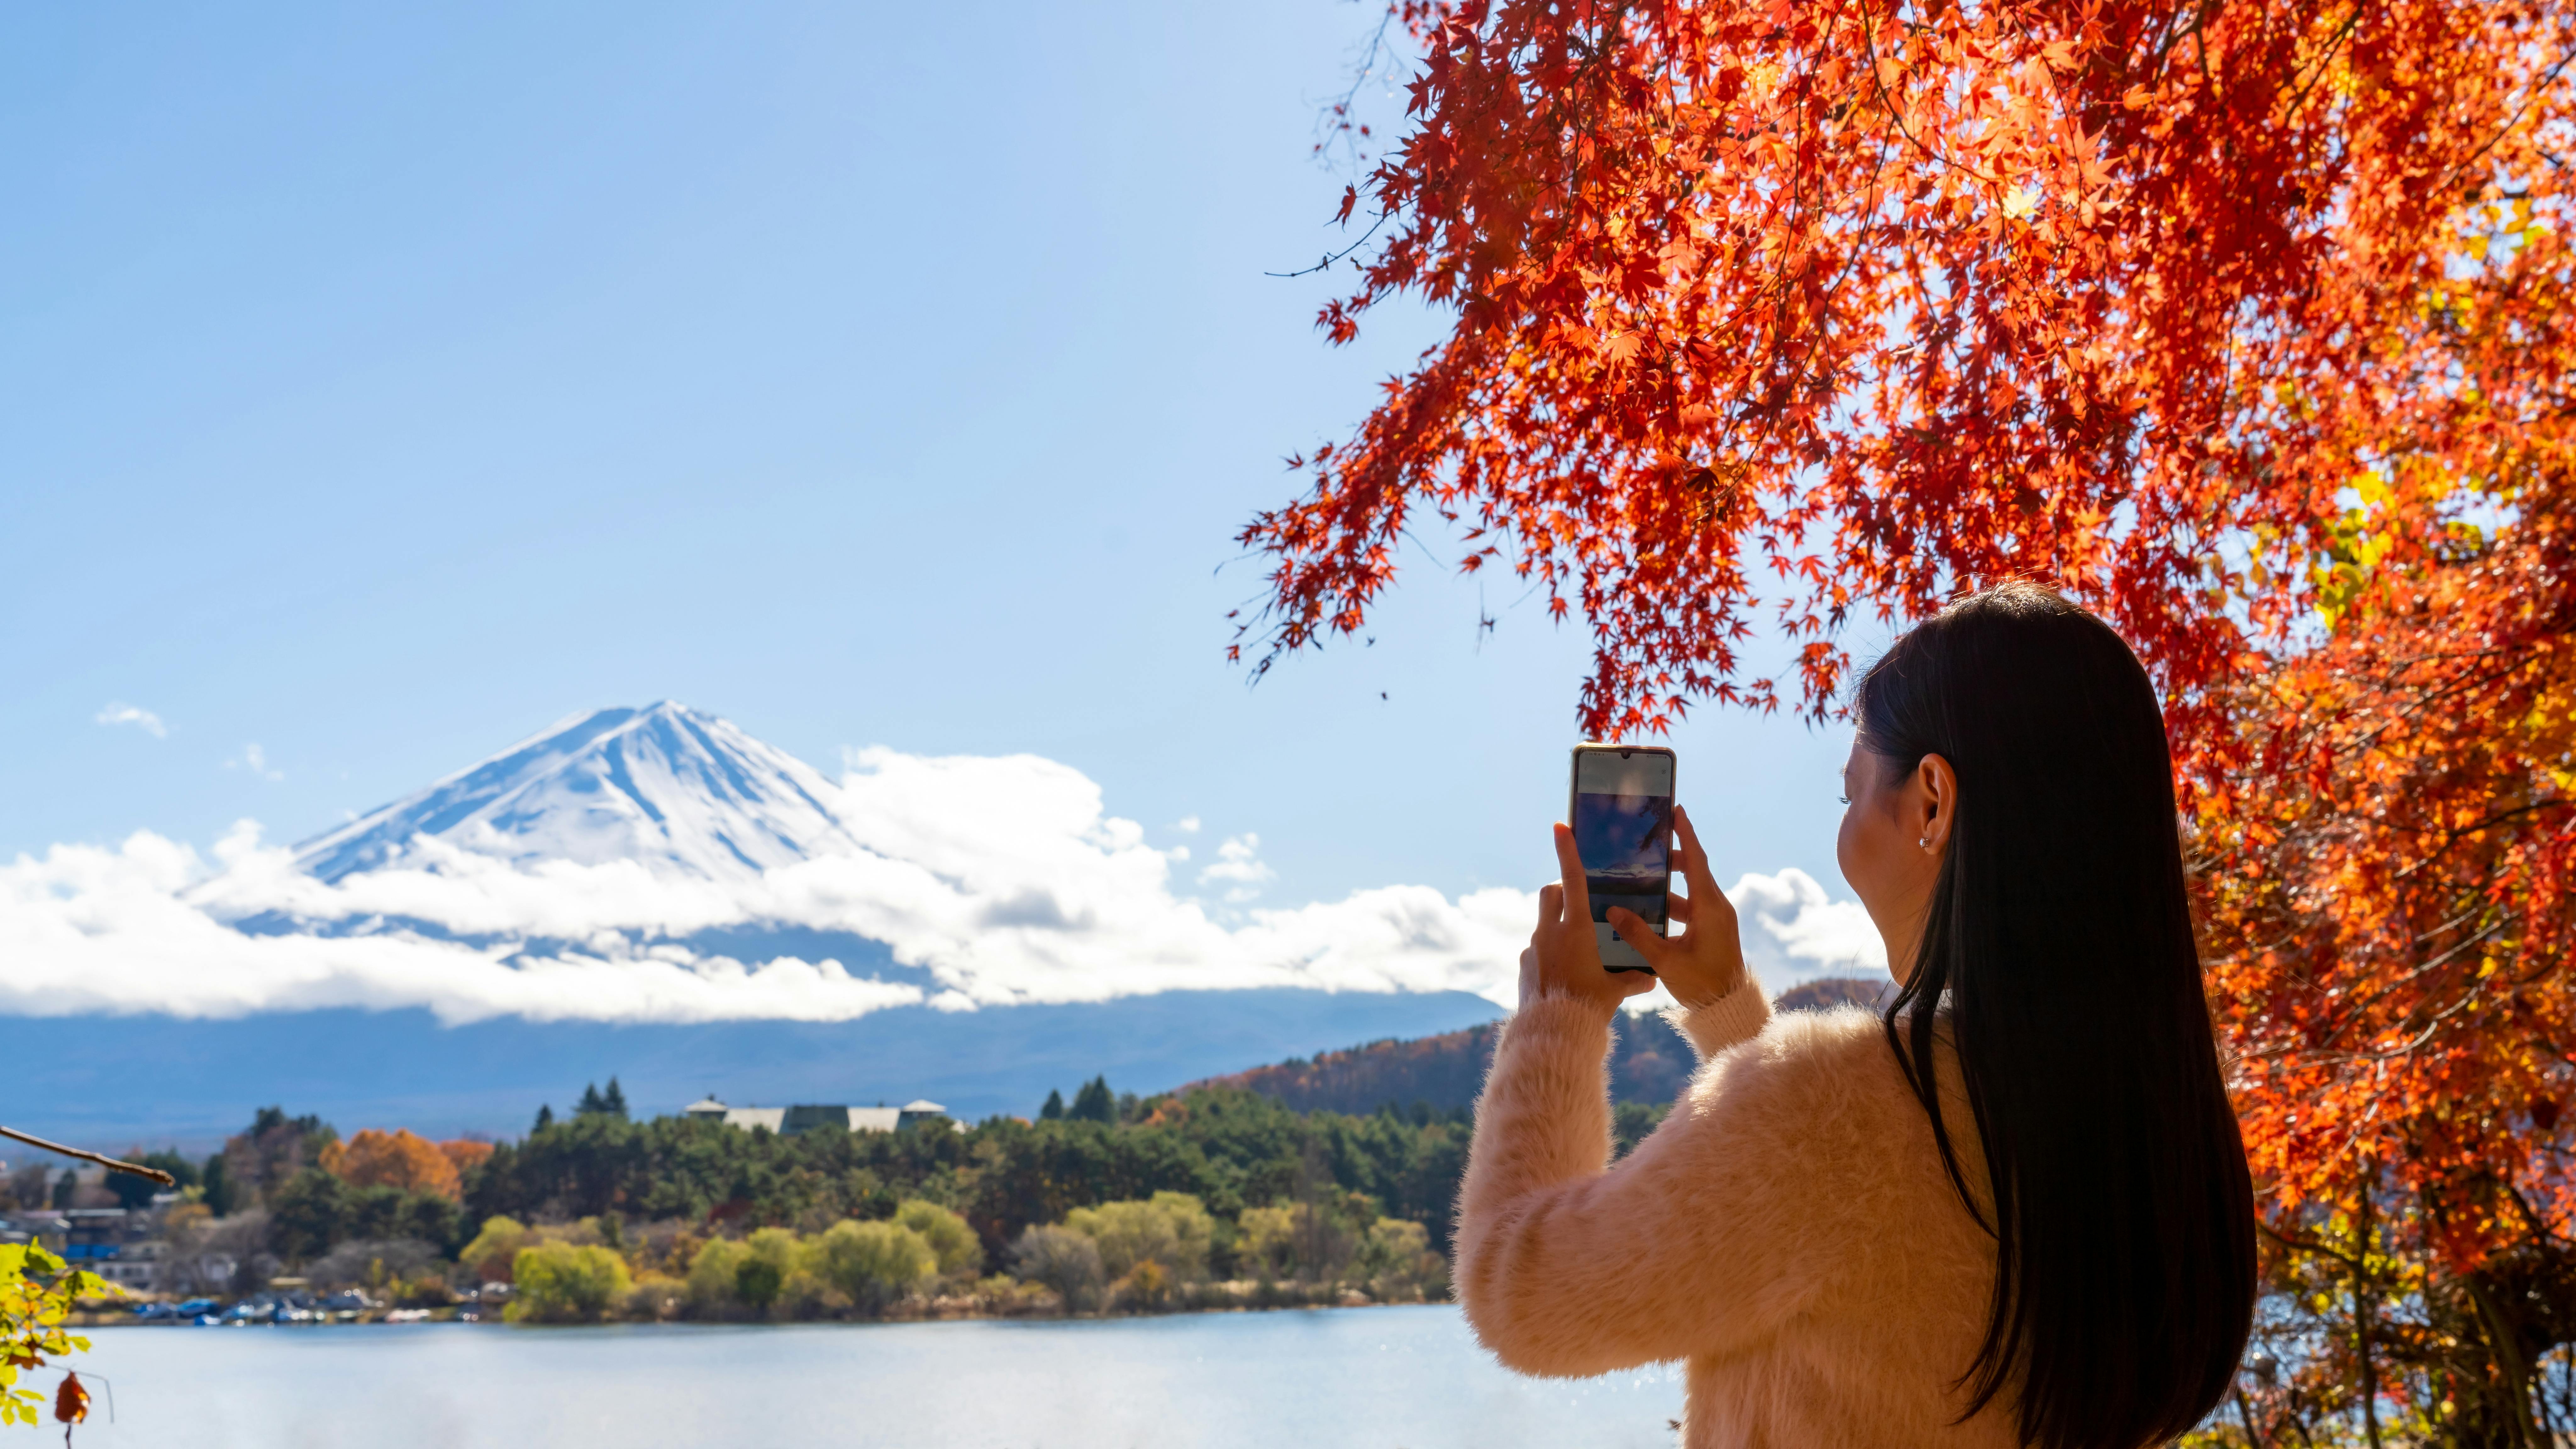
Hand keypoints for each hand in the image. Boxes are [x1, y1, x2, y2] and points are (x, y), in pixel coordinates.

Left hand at [1522, 823, 1661, 1014]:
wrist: (1551, 1033)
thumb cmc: (1587, 1008)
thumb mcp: (1614, 992)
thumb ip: (1633, 980)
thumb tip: (1652, 979)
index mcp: (1576, 930)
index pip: (1573, 881)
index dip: (1567, 852)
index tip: (1559, 827)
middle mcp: (1550, 933)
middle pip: (1551, 892)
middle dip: (1563, 889)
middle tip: (1580, 900)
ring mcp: (1533, 948)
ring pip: (1543, 921)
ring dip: (1557, 924)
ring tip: (1576, 945)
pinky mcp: (1524, 965)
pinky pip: (1537, 948)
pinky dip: (1549, 951)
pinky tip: (1563, 972)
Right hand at [1605, 806, 1746, 1011]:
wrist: (1728, 1009)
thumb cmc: (1701, 984)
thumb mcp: (1665, 960)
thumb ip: (1638, 935)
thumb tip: (1612, 911)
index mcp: (1710, 907)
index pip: (1696, 860)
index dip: (1685, 834)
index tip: (1676, 810)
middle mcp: (1717, 907)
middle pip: (1693, 871)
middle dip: (1670, 858)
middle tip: (1646, 846)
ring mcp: (1717, 919)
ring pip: (1690, 892)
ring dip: (1667, 887)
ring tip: (1638, 881)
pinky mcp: (1714, 931)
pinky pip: (1691, 908)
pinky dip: (1672, 905)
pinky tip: (1648, 912)